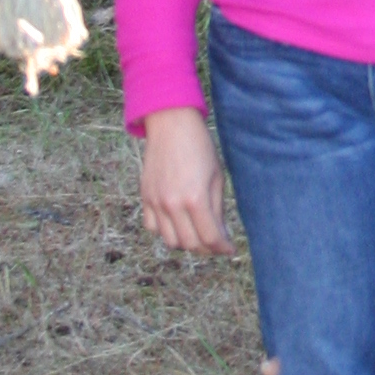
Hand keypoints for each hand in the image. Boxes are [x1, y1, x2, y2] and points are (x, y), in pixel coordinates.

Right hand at [139, 107, 233, 254]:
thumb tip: (221, 236)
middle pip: (190, 244)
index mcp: (195, 198)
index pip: (209, 238)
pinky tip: (178, 222)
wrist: (171, 124)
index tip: (229, 249)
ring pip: (170, 241)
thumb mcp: (217, 177)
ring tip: (198, 232)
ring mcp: (156, 202)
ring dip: (186, 242)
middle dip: (207, 248)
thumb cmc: (200, 147)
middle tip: (216, 242)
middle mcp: (173, 204)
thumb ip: (217, 209)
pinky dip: (166, 231)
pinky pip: (153, 227)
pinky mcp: (145, 197)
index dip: (222, 248)